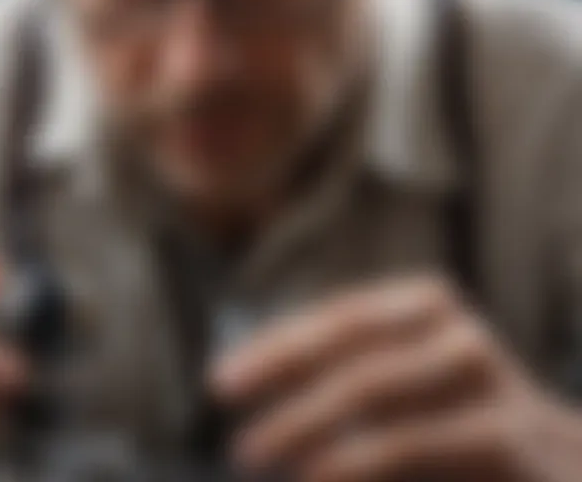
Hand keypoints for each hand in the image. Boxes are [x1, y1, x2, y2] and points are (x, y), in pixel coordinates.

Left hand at [212, 276, 581, 481]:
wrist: (561, 469)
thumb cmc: (455, 423)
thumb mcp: (396, 385)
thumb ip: (342, 373)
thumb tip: (248, 380)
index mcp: (426, 304)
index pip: (339, 319)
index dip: (277, 348)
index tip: (221, 382)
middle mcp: (459, 331)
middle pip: (355, 350)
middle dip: (284, 384)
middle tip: (233, 434)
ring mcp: (494, 381)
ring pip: (379, 392)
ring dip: (308, 426)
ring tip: (256, 454)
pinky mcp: (513, 441)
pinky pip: (415, 443)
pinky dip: (356, 462)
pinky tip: (315, 477)